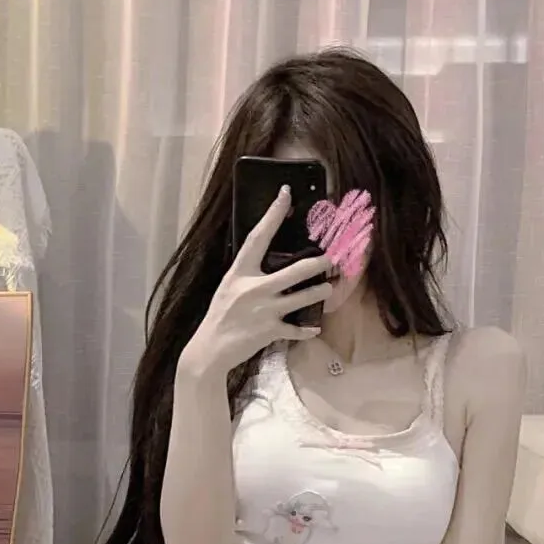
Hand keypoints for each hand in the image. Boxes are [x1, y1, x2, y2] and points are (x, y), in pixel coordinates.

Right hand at [179, 186, 332, 379]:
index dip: (273, 215)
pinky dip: (307, 330)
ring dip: (321, 292)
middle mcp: (255, 288)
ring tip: (329, 288)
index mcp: (240, 272)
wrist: (210, 348)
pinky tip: (315, 327)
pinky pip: (296, 329)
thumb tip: (267, 259)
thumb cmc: (220, 315)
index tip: (286, 195)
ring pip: (304, 298)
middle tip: (333, 257)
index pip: (258, 237)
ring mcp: (265, 310)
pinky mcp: (270, 331)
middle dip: (320, 263)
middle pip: (297, 270)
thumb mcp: (228, 287)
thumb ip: (248, 273)